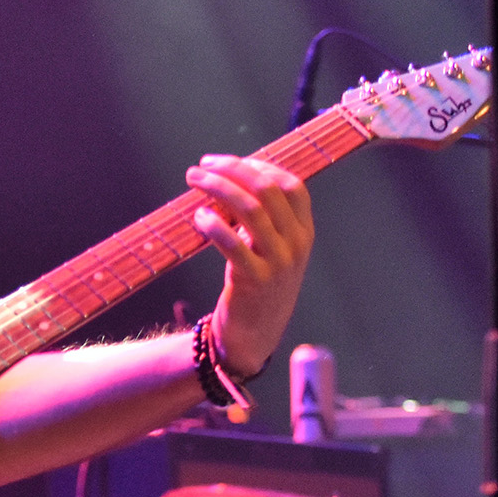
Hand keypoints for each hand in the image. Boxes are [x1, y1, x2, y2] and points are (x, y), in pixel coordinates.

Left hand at [186, 154, 313, 376]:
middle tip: (203, 165)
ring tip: (194, 180)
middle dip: (233, 169)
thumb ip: (261, 219)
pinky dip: (213, 224)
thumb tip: (231, 180)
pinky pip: (232, 243)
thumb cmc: (257, 286)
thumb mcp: (271, 249)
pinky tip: (198, 216)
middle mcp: (296, 243)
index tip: (228, 161)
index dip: (259, 166)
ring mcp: (278, 262)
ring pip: (250, 209)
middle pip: (268, 190)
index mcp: (303, 232)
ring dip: (218, 188)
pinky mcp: (255, 279)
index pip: (290, 185)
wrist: (254, 335)